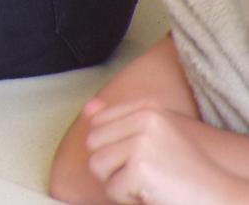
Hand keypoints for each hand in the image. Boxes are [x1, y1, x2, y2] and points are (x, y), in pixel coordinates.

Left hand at [84, 97, 241, 204]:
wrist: (218, 195)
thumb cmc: (186, 170)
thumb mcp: (155, 136)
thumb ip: (120, 121)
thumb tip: (87, 108)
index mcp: (147, 110)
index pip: (99, 120)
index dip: (108, 145)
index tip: (130, 157)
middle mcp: (143, 121)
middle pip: (93, 142)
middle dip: (110, 164)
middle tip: (138, 174)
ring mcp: (141, 143)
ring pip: (96, 165)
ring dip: (117, 182)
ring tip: (144, 183)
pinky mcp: (140, 168)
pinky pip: (112, 188)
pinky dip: (127, 198)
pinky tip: (150, 194)